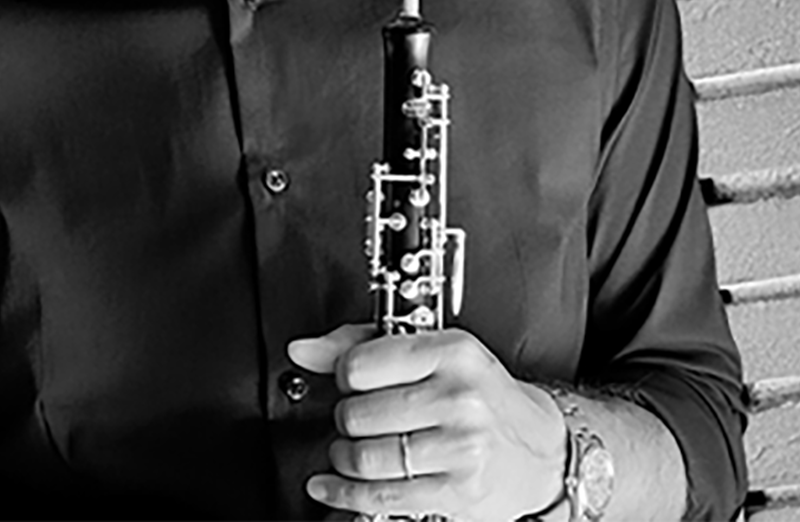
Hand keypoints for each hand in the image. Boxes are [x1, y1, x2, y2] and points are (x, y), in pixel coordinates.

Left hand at [288, 323, 566, 521]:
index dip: (344, 375)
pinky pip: (380, 498)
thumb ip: (360, 344)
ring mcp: (461, 449)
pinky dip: (343, 494)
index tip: (351, 380)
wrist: (539, 448)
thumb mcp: (430, 351)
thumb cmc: (478, 393)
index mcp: (450, 352)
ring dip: (343, 456)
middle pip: (358, 414)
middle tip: (355, 418)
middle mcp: (458, 398)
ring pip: (365, 457)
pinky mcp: (458, 494)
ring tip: (351, 448)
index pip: (361, 364)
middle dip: (344, 419)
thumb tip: (302, 349)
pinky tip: (331, 484)